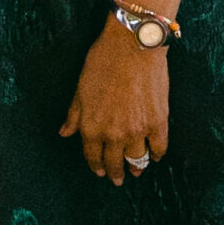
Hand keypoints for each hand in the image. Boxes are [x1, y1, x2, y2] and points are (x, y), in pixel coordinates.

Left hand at [60, 19, 170, 183]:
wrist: (133, 46)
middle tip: (117, 179)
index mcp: (92, 126)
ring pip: (137, 159)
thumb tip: (64, 132)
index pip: (92, 155)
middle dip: (115, 173)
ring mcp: (138, 130)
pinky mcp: (158, 122)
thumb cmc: (103, 62)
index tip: (100, 171)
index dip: (96, 165)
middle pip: (115, 162)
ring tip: (136, 172)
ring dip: (136, 168)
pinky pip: (159, 147)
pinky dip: (157, 154)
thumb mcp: (80, 89)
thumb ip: (74, 115)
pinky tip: (155, 156)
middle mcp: (114, 133)